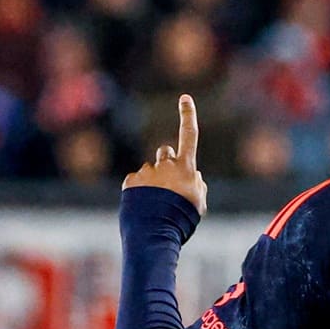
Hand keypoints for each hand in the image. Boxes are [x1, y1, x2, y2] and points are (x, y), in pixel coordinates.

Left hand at [122, 94, 207, 214]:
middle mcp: (165, 164)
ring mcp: (146, 171)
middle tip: (168, 184)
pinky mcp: (130, 181)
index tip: (185, 97)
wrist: (154, 231)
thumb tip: (193, 175)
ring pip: (150, 170)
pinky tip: (142, 206)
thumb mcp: (199, 203)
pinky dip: (139, 191)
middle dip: (167, 162)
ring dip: (153, 182)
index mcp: (186, 167)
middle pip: (166, 153)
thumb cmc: (182, 219)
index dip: (188, 115)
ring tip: (155, 205)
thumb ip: (198, 185)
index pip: (189, 135)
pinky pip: (136, 181)